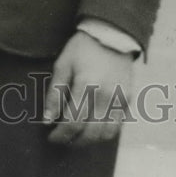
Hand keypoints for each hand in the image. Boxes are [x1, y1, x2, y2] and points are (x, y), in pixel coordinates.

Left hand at [43, 31, 133, 146]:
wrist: (111, 35)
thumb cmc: (82, 49)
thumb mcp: (63, 64)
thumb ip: (54, 93)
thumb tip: (47, 119)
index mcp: (87, 86)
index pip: (73, 121)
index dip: (60, 134)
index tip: (50, 136)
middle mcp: (106, 96)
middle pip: (90, 133)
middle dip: (73, 141)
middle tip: (61, 139)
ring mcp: (120, 100)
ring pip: (106, 134)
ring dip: (89, 141)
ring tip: (76, 137)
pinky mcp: (128, 100)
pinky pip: (117, 127)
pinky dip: (104, 134)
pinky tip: (91, 129)